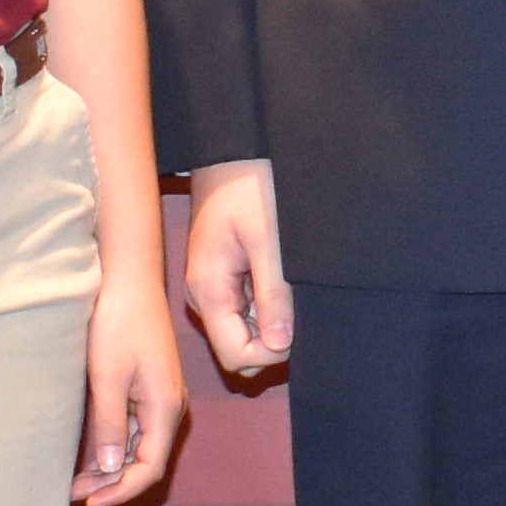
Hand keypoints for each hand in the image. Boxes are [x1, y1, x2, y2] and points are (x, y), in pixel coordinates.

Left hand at [76, 241, 186, 505]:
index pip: (150, 468)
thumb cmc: (118, 322)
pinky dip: (116, 447)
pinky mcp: (150, 388)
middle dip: (114, 486)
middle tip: (75, 497)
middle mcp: (170, 407)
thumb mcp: (107, 376)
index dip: (121, 492)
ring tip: (78, 482)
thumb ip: (111, 424)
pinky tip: (92, 454)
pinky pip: (138, 430)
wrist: (129, 280)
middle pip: (148, 463)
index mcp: (165, 407)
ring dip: (113, 469)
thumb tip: (111, 468)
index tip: (90, 504)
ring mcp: (162, 398)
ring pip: (142, 448)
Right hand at [185, 159, 293, 376]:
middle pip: (240, 348)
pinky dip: (270, 305)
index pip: (235, 355)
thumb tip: (281, 346)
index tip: (300, 327)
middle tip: (300, 306)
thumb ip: (273, 295)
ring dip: (274, 321)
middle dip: (273, 341)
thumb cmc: (250, 186)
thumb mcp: (269, 242)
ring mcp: (215, 287)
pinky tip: (284, 279)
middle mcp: (205, 296)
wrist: (235, 149)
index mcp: (208, 291)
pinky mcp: (226, 276)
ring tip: (292, 285)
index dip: (271, 352)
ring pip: (246, 330)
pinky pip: (248, 308)